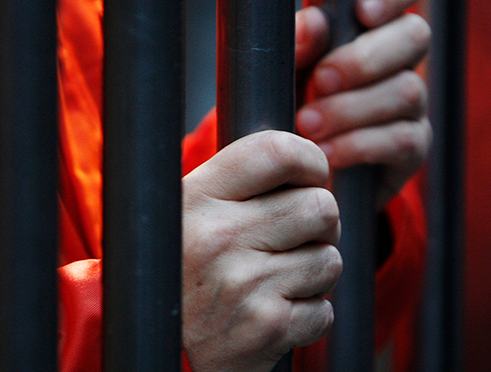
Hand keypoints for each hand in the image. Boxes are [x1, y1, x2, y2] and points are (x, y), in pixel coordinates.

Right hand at [182, 131, 342, 371]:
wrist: (161, 339)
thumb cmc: (191, 263)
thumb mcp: (194, 207)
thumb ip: (243, 178)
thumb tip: (316, 158)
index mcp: (200, 196)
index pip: (278, 151)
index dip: (311, 160)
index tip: (311, 176)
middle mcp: (218, 236)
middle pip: (321, 207)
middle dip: (321, 225)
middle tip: (296, 239)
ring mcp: (243, 284)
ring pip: (330, 260)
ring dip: (314, 273)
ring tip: (279, 279)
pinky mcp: (265, 327)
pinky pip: (324, 310)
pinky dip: (309, 315)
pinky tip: (275, 312)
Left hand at [295, 0, 431, 206]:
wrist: (301, 172)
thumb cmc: (296, 106)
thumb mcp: (289, 73)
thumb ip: (301, 46)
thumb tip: (312, 24)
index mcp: (376, 28)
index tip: (363, 9)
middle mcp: (402, 60)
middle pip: (414, 35)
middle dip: (364, 58)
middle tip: (320, 80)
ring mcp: (413, 105)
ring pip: (408, 90)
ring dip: (352, 108)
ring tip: (308, 124)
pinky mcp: (414, 147)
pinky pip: (403, 139)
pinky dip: (360, 145)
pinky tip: (327, 153)